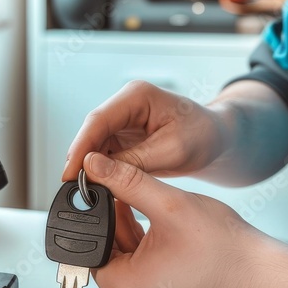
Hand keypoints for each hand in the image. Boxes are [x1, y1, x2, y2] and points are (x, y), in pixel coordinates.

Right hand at [62, 81, 226, 183]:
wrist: (217, 139)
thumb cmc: (203, 135)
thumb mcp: (171, 151)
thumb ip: (133, 161)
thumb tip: (97, 172)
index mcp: (137, 96)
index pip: (98, 120)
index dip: (81, 147)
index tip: (70, 172)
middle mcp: (125, 104)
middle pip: (92, 132)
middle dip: (81, 160)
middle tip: (72, 188)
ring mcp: (123, 120)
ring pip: (95, 144)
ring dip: (89, 167)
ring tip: (85, 191)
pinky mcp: (124, 136)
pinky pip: (105, 153)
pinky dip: (101, 170)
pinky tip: (98, 186)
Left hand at [82, 151, 273, 287]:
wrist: (262, 277)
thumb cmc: (225, 253)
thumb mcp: (168, 205)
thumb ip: (126, 181)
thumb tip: (94, 166)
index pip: (90, 242)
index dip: (99, 210)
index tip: (108, 188)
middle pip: (106, 247)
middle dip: (118, 218)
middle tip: (138, 195)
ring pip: (124, 253)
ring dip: (135, 227)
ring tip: (162, 211)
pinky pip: (141, 264)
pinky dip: (148, 242)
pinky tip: (168, 227)